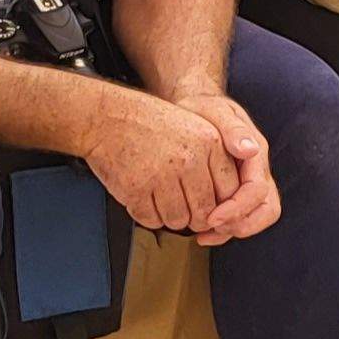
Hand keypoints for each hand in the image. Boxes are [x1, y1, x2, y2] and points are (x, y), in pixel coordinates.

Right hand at [84, 89, 241, 234]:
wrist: (108, 117)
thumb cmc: (151, 124)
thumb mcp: (196, 126)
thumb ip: (217, 158)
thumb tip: (230, 199)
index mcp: (210, 142)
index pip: (230, 191)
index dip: (221, 205)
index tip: (210, 205)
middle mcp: (190, 159)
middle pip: (205, 212)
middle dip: (196, 217)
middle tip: (186, 210)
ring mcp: (162, 175)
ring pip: (178, 220)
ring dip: (172, 218)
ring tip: (164, 202)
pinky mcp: (136, 189)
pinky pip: (151, 220)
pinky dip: (148, 216)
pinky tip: (146, 200)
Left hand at [170, 93, 279, 243]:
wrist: (196, 110)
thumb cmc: (204, 110)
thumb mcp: (216, 112)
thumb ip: (233, 130)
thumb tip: (250, 149)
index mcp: (256, 154)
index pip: (257, 190)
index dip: (237, 208)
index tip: (212, 217)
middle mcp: (257, 172)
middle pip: (268, 209)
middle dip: (242, 223)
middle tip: (211, 226)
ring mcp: (249, 184)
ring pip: (257, 218)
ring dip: (233, 231)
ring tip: (203, 234)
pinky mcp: (236, 193)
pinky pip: (240, 220)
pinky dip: (223, 232)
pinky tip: (200, 235)